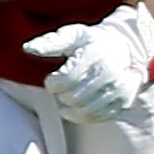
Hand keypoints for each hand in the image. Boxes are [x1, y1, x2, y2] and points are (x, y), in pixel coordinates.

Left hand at [24, 0, 153, 120]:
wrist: (127, 48)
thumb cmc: (92, 42)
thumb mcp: (73, 36)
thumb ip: (50, 42)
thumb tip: (26, 48)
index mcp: (96, 54)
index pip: (66, 80)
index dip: (53, 83)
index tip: (53, 78)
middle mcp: (111, 72)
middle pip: (74, 97)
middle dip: (62, 94)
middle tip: (63, 86)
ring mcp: (119, 89)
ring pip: (85, 110)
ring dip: (70, 107)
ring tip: (68, 97)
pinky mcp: (123, 102)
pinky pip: (96, 117)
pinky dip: (81, 117)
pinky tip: (74, 109)